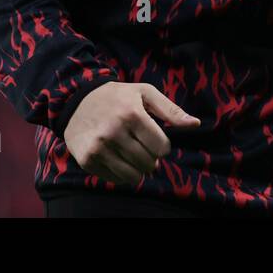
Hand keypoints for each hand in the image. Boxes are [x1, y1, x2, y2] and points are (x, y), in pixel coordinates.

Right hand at [63, 81, 199, 185]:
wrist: (77, 101)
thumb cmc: (118, 96)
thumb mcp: (145, 93)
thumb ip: (171, 110)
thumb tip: (196, 124)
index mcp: (131, 114)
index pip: (161, 148)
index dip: (163, 147)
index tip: (156, 140)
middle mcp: (113, 132)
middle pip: (148, 163)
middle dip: (152, 159)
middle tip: (144, 148)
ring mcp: (98, 148)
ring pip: (132, 176)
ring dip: (138, 170)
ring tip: (134, 156)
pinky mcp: (86, 160)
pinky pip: (114, 179)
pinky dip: (121, 174)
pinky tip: (118, 159)